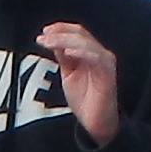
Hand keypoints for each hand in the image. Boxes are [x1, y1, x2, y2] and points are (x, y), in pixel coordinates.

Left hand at [35, 20, 120, 144]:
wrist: (95, 123)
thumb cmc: (85, 101)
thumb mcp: (68, 74)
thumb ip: (63, 58)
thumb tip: (53, 42)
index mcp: (90, 54)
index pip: (77, 33)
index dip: (60, 29)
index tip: (45, 32)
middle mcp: (99, 55)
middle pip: (80, 34)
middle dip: (59, 34)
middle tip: (43, 37)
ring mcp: (104, 63)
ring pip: (85, 43)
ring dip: (64, 41)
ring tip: (50, 43)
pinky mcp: (107, 73)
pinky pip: (95, 57)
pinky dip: (81, 53)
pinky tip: (68, 53)